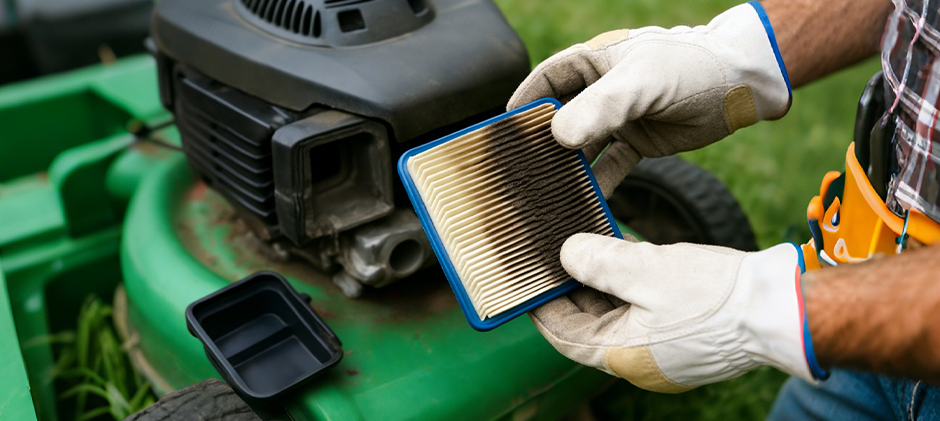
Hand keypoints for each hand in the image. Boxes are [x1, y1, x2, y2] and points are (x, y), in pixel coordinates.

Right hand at [508, 3, 790, 197]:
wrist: (743, 85)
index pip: (546, 82)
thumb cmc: (692, 66)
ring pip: (584, 147)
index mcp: (594, 63)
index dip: (523, 106)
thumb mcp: (643, 81)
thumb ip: (602, 107)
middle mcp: (601, 91)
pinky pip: (611, 165)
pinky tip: (586, 201)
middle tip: (521, 172)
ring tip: (549, 193)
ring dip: (569, 169)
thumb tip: (558, 137)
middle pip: (560, 119)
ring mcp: (620, 118)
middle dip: (541, 144)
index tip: (502, 133)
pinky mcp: (640, 142)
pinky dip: (599, 183)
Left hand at [530, 234, 824, 392]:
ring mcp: (663, 356)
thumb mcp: (647, 269)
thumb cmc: (716, 295)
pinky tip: (630, 263)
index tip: (528, 279)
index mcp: (622, 356)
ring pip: (617, 320)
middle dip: (572, 292)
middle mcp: (639, 364)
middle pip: (588, 327)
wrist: (782, 311)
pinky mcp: (684, 343)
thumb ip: (598, 262)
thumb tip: (565, 254)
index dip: (542, 306)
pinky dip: (630, 293)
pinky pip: (643, 318)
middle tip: (556, 257)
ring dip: (603, 289)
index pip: (562, 335)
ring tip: (590, 251)